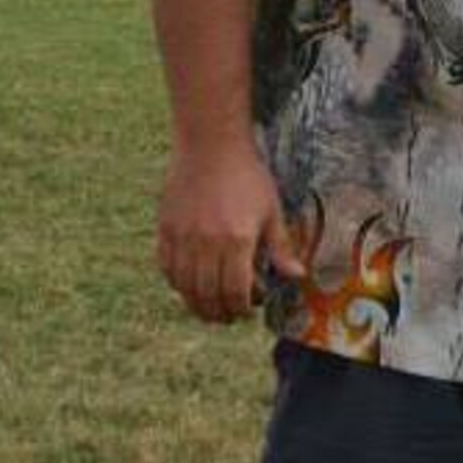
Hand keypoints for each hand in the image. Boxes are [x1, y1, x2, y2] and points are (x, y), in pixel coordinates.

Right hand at [156, 138, 304, 322]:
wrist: (210, 146)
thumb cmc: (247, 177)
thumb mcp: (272, 210)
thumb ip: (281, 247)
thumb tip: (297, 276)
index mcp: (237, 241)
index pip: (236, 292)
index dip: (241, 308)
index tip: (247, 310)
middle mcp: (207, 244)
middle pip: (208, 296)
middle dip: (220, 313)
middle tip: (228, 316)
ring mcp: (183, 238)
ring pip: (184, 288)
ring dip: (197, 304)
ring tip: (209, 308)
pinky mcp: (166, 230)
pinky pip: (167, 269)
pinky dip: (177, 284)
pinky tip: (189, 285)